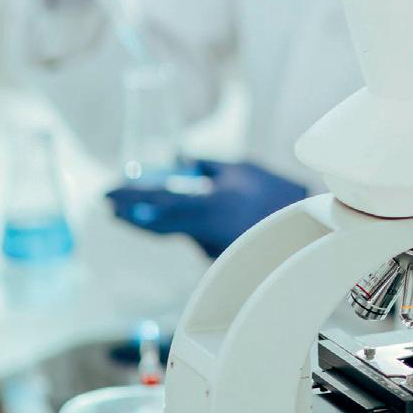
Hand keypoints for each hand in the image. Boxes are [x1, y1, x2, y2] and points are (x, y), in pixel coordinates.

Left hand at [107, 159, 306, 258]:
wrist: (306, 230)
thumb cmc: (276, 194)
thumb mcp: (242, 169)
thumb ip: (209, 165)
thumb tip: (182, 159)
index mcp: (207, 205)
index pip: (157, 201)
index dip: (129, 197)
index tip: (105, 194)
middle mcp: (203, 230)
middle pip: (157, 223)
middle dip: (133, 214)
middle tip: (113, 205)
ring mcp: (210, 246)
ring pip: (175, 230)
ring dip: (159, 218)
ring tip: (139, 205)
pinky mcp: (219, 254)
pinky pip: (193, 235)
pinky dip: (182, 225)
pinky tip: (181, 216)